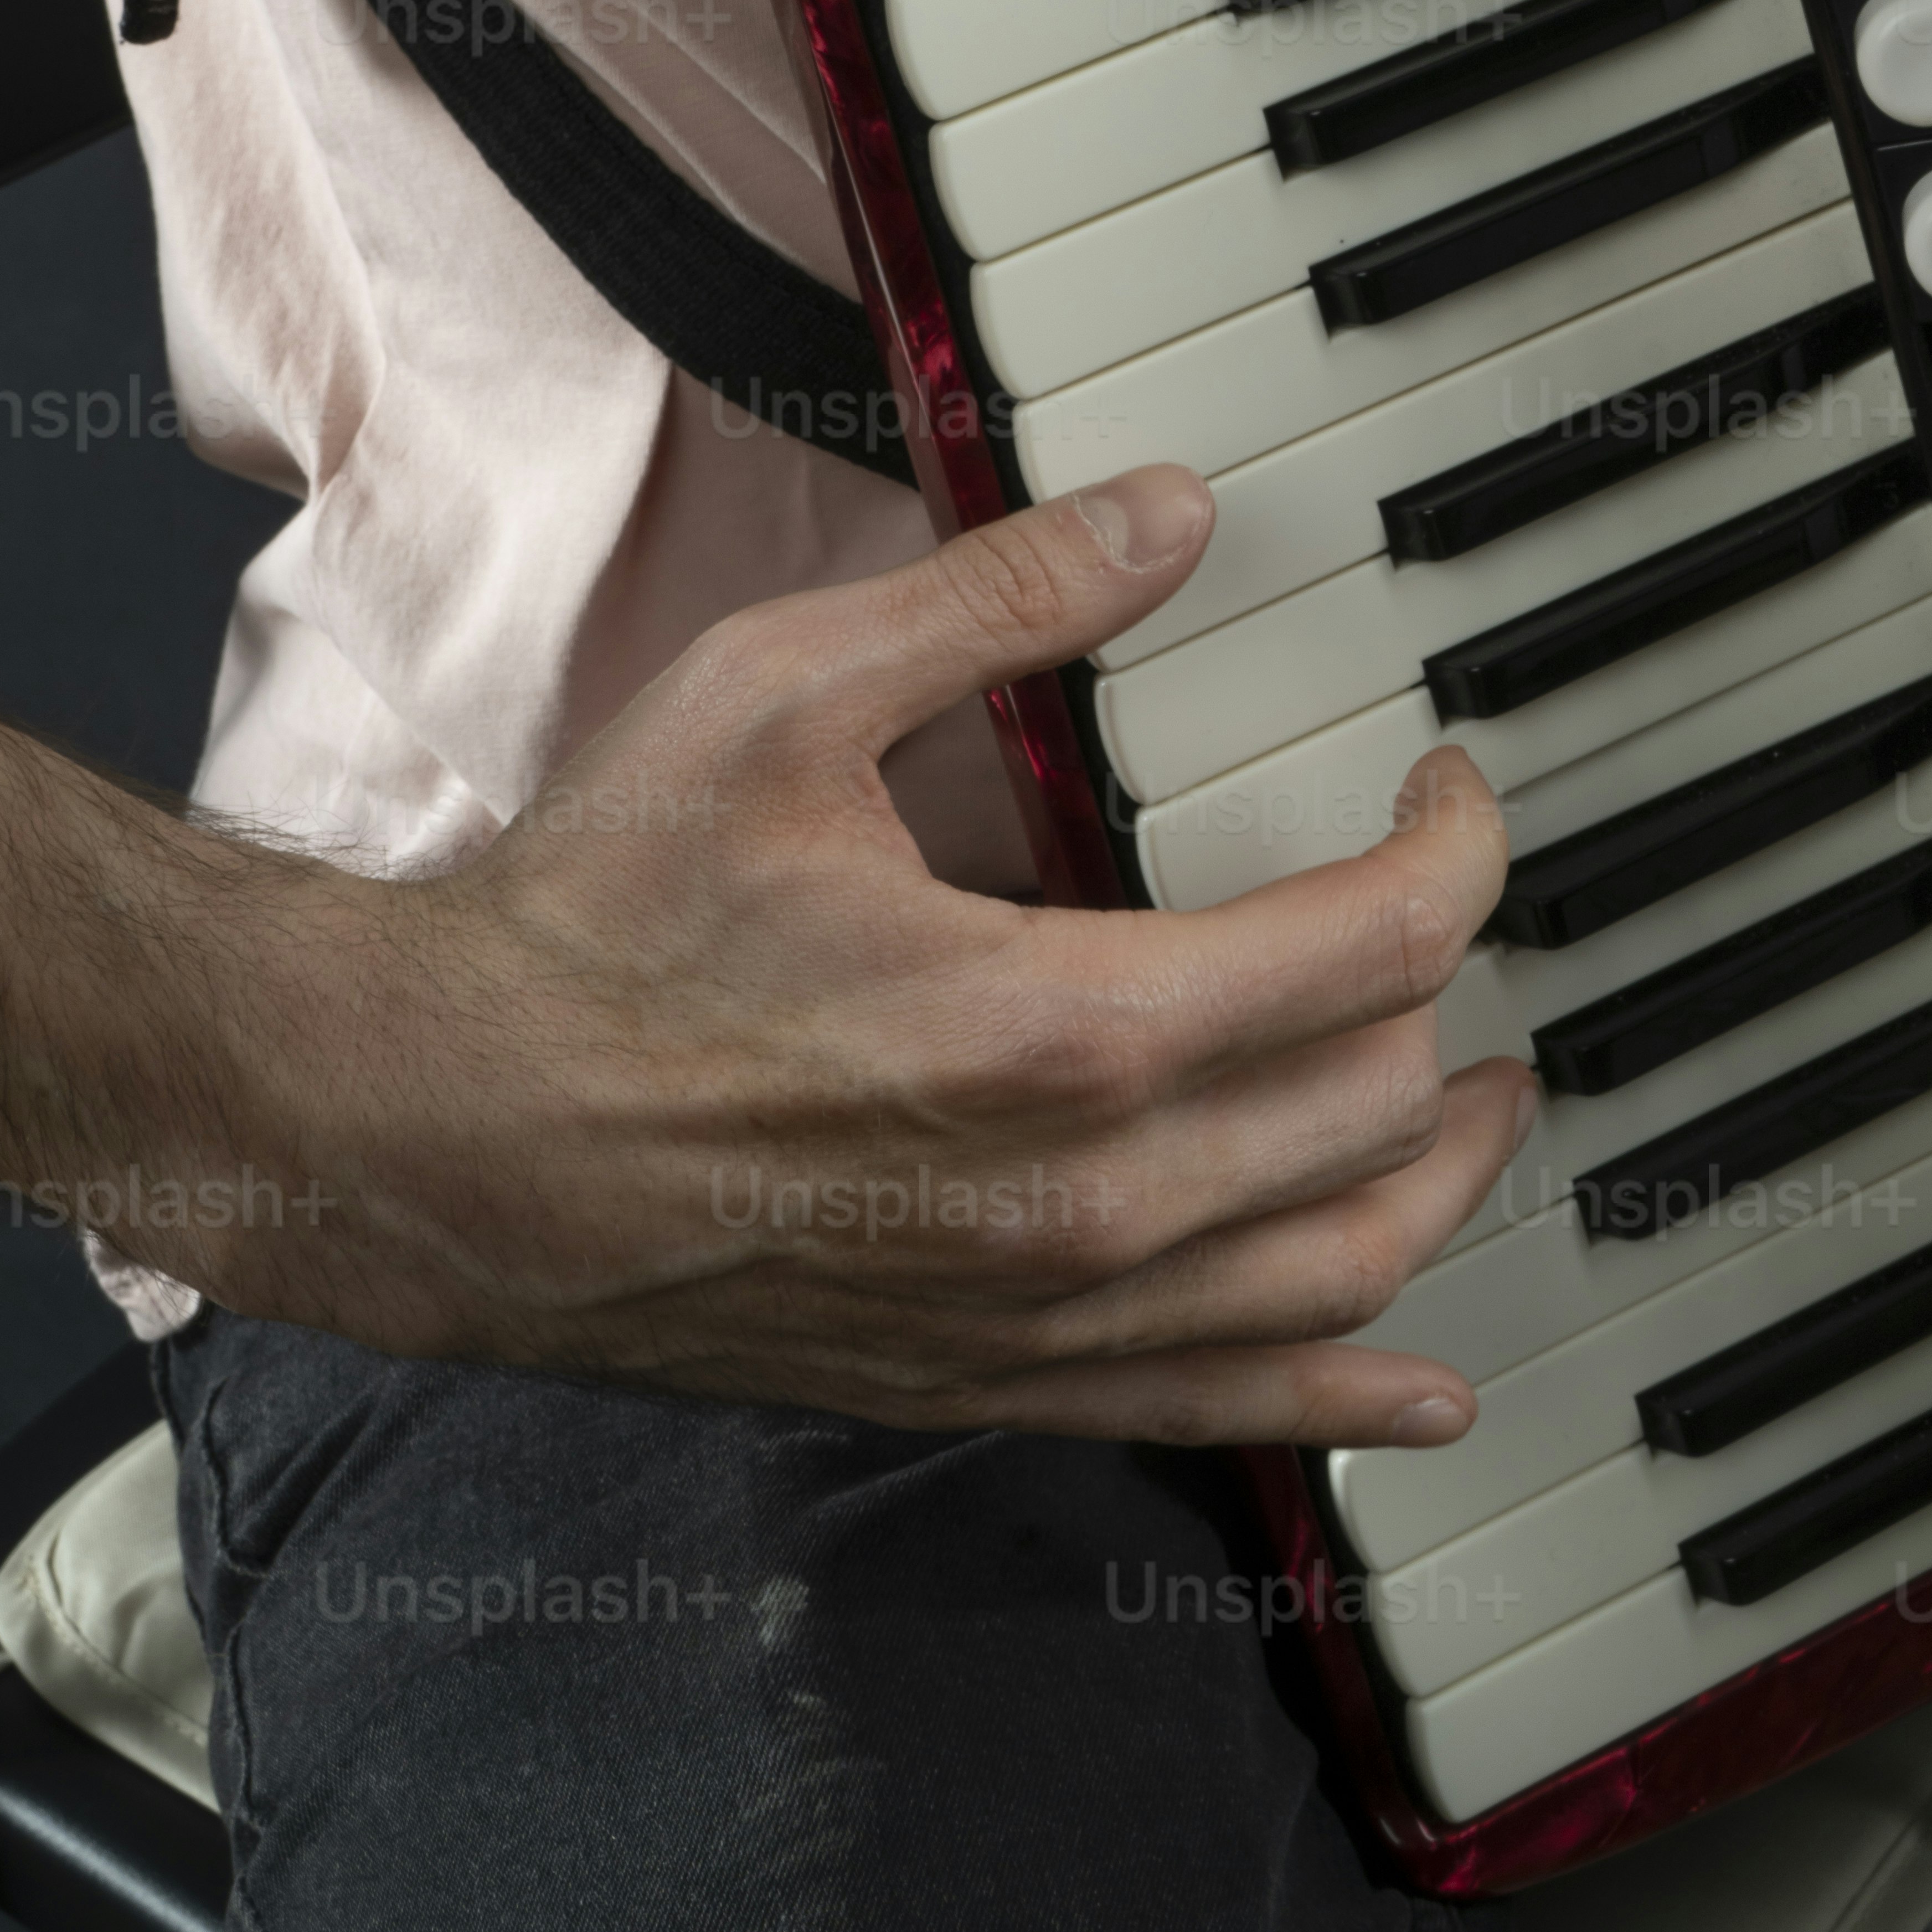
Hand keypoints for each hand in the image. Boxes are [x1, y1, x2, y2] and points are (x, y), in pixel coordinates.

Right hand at [250, 465, 1532, 1447]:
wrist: (452, 1133)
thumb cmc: (600, 925)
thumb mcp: (788, 694)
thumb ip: (1002, 598)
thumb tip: (1168, 515)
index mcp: (1058, 1027)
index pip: (1370, 949)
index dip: (1452, 851)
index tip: (1445, 792)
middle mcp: (1082, 1203)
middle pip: (1377, 1108)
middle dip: (1452, 994)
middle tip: (1447, 906)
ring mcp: (1041, 1316)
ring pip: (1339, 1273)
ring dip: (1441, 1180)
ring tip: (1479, 1100)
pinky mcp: (987, 1381)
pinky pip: (1222, 1416)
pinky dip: (1346, 1396)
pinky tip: (1421, 1395)